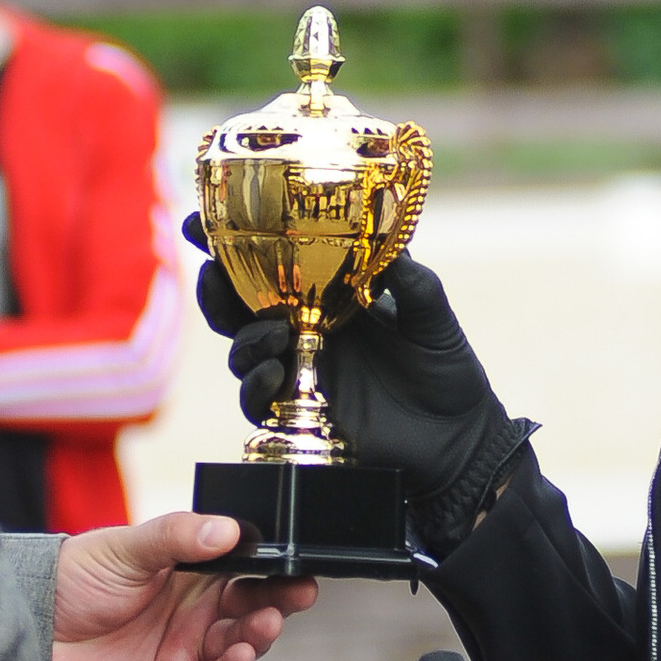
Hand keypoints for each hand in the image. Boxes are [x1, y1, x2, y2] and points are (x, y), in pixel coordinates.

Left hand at [49, 512, 316, 660]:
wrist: (29, 629)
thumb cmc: (73, 582)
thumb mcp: (126, 548)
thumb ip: (176, 537)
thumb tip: (227, 529)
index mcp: (190, 578)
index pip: (245, 573)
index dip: (274, 570)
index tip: (297, 566)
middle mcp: (194, 617)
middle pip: (251, 611)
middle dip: (278, 603)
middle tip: (296, 593)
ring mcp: (184, 656)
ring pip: (239, 648)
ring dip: (259, 636)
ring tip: (266, 623)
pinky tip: (243, 655)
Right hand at [185, 229, 532, 557]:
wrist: (459, 439)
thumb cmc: (447, 373)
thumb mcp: (433, 318)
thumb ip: (411, 282)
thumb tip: (389, 243)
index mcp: (329, 295)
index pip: (271, 262)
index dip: (232, 241)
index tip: (201, 221)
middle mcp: (305, 330)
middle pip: (238, 305)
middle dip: (215, 286)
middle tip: (212, 272)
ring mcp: (299, 371)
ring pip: (242, 350)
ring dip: (244, 338)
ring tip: (272, 333)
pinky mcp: (299, 413)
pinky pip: (256, 400)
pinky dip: (256, 384)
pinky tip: (276, 372)